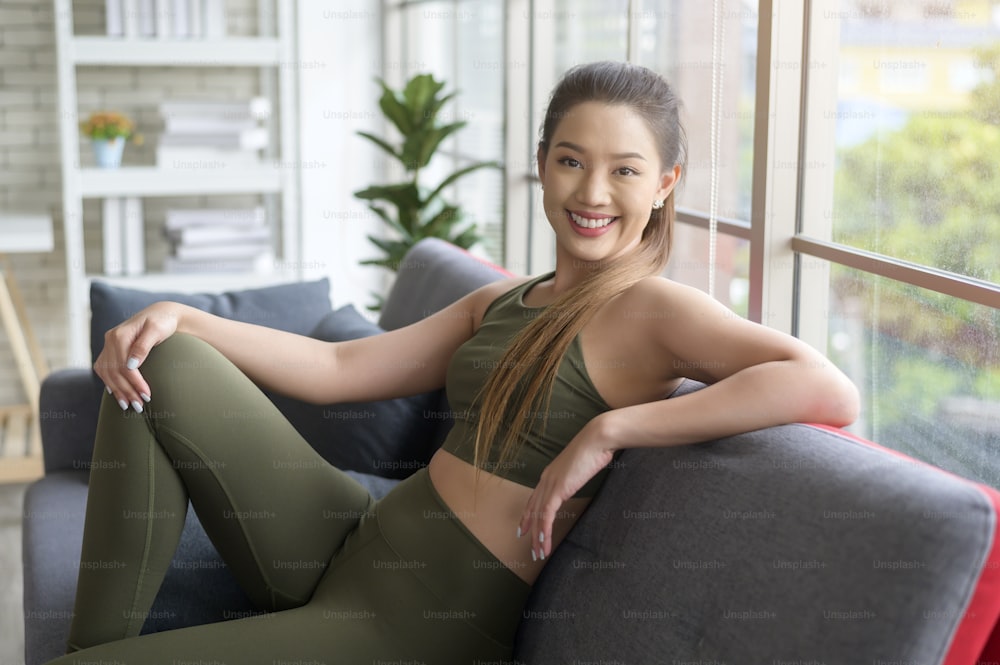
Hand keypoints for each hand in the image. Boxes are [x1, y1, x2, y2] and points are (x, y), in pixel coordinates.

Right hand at [94, 301, 183, 412]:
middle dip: (126, 391)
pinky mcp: (111, 349)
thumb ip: (143, 346)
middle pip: (114, 371)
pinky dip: (109, 382)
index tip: (147, 396)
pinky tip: (114, 393)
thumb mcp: (157, 330)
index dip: (134, 383)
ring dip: (117, 390)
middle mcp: (110, 339)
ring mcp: (109, 344)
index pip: (124, 365)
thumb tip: (131, 365)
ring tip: (128, 405)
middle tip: (139, 407)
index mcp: (120, 335)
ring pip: (107, 372)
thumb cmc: (163, 321)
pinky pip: (104, 368)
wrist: (161, 314)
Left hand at [517, 416, 616, 561]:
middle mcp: (546, 479)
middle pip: (532, 509)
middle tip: (529, 547)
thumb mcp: (581, 465)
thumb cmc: (595, 449)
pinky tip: (545, 542)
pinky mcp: (557, 490)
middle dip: (530, 530)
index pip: (534, 499)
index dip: (528, 515)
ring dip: (538, 537)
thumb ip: (576, 474)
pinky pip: (546, 515)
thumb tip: (579, 477)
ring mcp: (550, 484)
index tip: (524, 529)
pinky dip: (544, 530)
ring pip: (538, 516)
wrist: (597, 439)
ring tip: (539, 553)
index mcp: (550, 474)